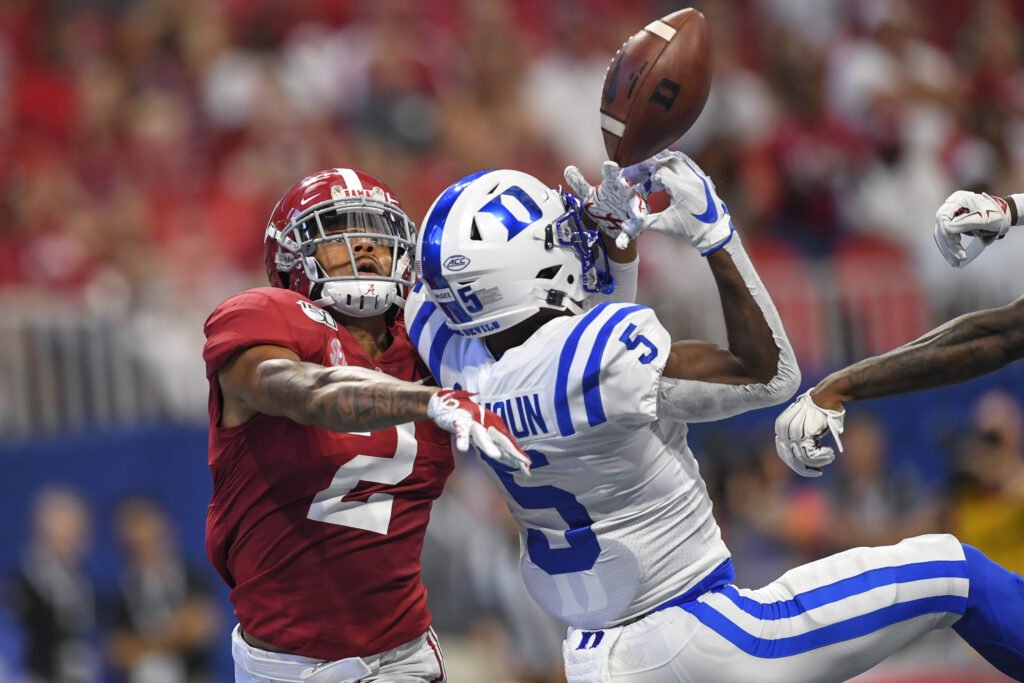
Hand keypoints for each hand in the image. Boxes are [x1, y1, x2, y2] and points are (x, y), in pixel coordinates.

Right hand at [427, 390, 530, 472]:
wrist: (450, 404)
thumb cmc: (469, 421)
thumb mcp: (483, 434)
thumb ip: (494, 445)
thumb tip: (508, 460)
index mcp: (494, 429)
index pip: (508, 445)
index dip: (518, 456)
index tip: (528, 468)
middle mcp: (487, 426)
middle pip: (501, 440)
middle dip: (512, 452)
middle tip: (524, 463)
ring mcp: (473, 424)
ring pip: (481, 436)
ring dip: (488, 446)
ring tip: (497, 456)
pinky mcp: (459, 422)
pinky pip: (460, 432)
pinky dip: (461, 440)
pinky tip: (463, 449)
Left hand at [564, 161, 646, 240]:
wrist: (616, 222)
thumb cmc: (603, 203)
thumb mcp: (588, 195)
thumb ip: (579, 183)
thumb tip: (568, 169)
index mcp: (612, 187)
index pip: (610, 177)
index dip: (610, 171)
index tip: (609, 165)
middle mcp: (623, 196)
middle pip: (625, 189)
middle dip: (625, 187)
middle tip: (622, 183)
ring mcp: (630, 210)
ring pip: (633, 209)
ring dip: (634, 211)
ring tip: (636, 214)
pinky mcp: (632, 226)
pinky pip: (629, 234)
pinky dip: (625, 239)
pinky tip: (621, 244)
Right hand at [614, 151, 732, 253]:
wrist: (715, 235)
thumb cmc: (690, 231)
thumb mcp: (664, 226)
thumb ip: (644, 222)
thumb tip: (627, 224)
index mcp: (681, 188)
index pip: (660, 170)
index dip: (649, 175)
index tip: (644, 183)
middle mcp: (692, 179)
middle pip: (670, 160)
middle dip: (657, 164)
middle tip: (648, 170)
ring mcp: (700, 178)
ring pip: (681, 160)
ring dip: (668, 162)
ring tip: (658, 169)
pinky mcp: (705, 181)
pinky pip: (690, 166)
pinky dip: (678, 166)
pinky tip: (672, 173)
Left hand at [774, 391, 844, 477]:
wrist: (827, 396)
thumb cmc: (821, 412)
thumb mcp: (807, 426)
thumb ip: (802, 439)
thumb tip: (805, 461)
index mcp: (781, 427)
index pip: (783, 452)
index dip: (795, 463)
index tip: (809, 468)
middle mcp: (783, 430)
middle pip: (790, 458)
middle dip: (804, 469)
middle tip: (817, 472)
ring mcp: (792, 433)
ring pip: (802, 459)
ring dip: (819, 462)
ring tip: (830, 456)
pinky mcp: (803, 434)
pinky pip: (811, 456)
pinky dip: (822, 458)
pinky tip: (831, 453)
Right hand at [933, 190, 1011, 267]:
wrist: (1005, 216)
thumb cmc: (996, 214)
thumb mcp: (982, 219)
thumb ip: (964, 223)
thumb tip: (947, 231)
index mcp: (958, 199)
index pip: (943, 216)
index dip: (947, 230)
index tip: (958, 241)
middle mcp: (952, 206)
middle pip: (941, 226)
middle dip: (949, 242)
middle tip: (960, 255)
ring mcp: (952, 215)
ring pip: (943, 233)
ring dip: (950, 247)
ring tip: (959, 259)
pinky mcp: (954, 224)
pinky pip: (947, 237)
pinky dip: (951, 247)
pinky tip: (956, 256)